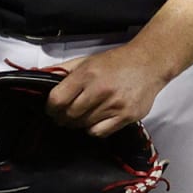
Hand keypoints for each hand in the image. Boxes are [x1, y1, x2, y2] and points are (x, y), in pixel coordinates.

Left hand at [45, 44, 171, 138]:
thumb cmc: (118, 62)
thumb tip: (43, 77)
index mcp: (87, 74)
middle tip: (62, 116)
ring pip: (84, 125)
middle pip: (70, 114)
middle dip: (62, 117)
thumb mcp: (87, 60)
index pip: (58, 99)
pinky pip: (101, 132)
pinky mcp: (126, 116)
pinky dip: (93, 129)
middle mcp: (100, 90)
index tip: (50, 109)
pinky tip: (94, 121)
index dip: (50, 107)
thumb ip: (65, 70)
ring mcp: (114, 105)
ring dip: (77, 123)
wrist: (148, 64)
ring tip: (78, 117)